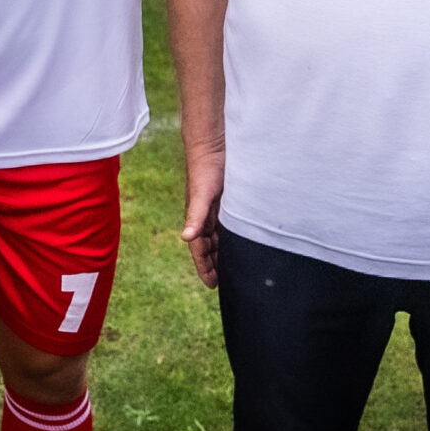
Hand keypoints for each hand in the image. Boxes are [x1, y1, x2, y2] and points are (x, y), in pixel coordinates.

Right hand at [180, 147, 224, 288]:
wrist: (213, 144)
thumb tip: (185, 237)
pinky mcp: (227, 201)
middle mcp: (205, 217)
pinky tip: (244, 243)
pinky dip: (233, 238)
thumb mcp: (201, 194)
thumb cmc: (204, 168)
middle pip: (209, 247)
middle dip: (215, 265)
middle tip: (228, 283)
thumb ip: (195, 216)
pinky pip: (228, 226)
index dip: (204, 268)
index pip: (199, 249)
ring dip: (224, 253)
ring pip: (220, 238)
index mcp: (197, 218)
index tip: (212, 285)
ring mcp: (216, 210)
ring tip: (236, 268)